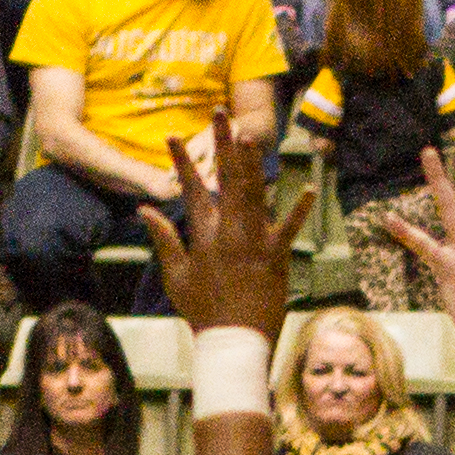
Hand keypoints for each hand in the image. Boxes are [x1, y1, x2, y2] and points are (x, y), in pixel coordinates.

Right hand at [137, 125, 306, 337]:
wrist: (232, 340)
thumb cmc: (202, 310)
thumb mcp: (175, 274)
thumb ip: (163, 237)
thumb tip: (145, 209)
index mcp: (202, 234)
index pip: (190, 188)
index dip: (181, 160)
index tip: (172, 136)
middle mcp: (228, 231)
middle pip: (225, 178)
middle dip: (223, 143)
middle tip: (222, 114)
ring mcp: (253, 241)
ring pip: (254, 193)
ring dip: (253, 162)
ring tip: (252, 133)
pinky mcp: (277, 256)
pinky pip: (290, 228)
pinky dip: (299, 209)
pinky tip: (310, 188)